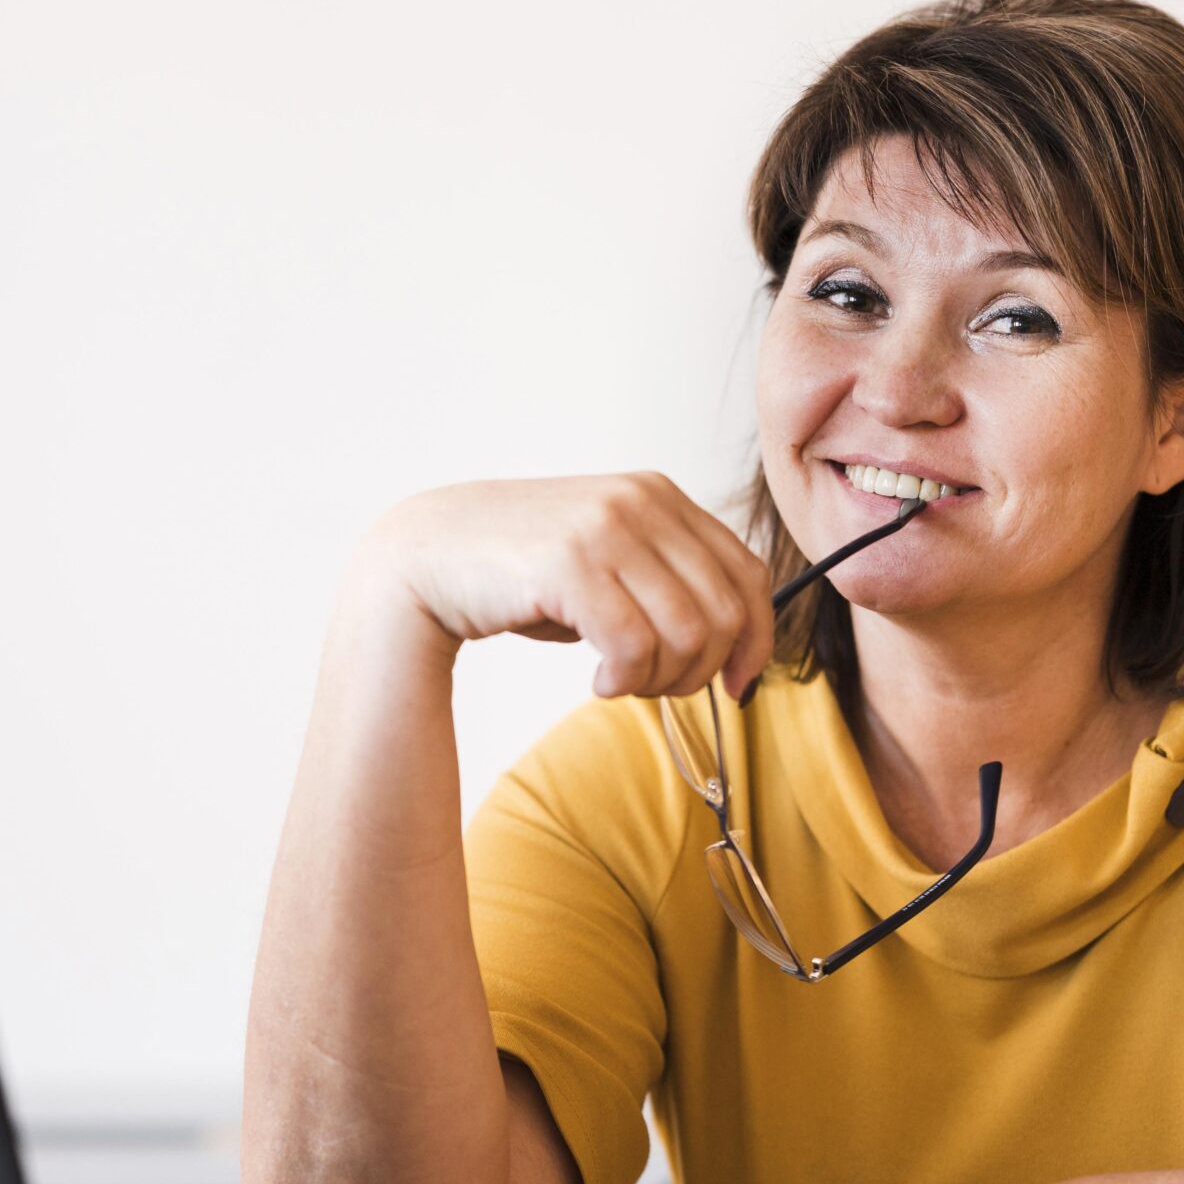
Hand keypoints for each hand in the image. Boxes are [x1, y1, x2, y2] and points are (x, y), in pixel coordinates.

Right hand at [361, 474, 773, 700]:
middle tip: (654, 688)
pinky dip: (626, 681)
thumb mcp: (608, 561)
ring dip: (660, 680)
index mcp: (661, 495)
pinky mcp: (570, 563)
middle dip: (700, 670)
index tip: (737, 685)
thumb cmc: (521, 572)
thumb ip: (665, 584)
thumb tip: (734, 647)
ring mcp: (606, 528)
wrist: (426, 556)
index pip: (748, 574)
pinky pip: (635, 646)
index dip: (757, 639)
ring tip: (621, 683)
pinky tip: (600, 682)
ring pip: (688, 634)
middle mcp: (642, 502)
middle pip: (725, 613)